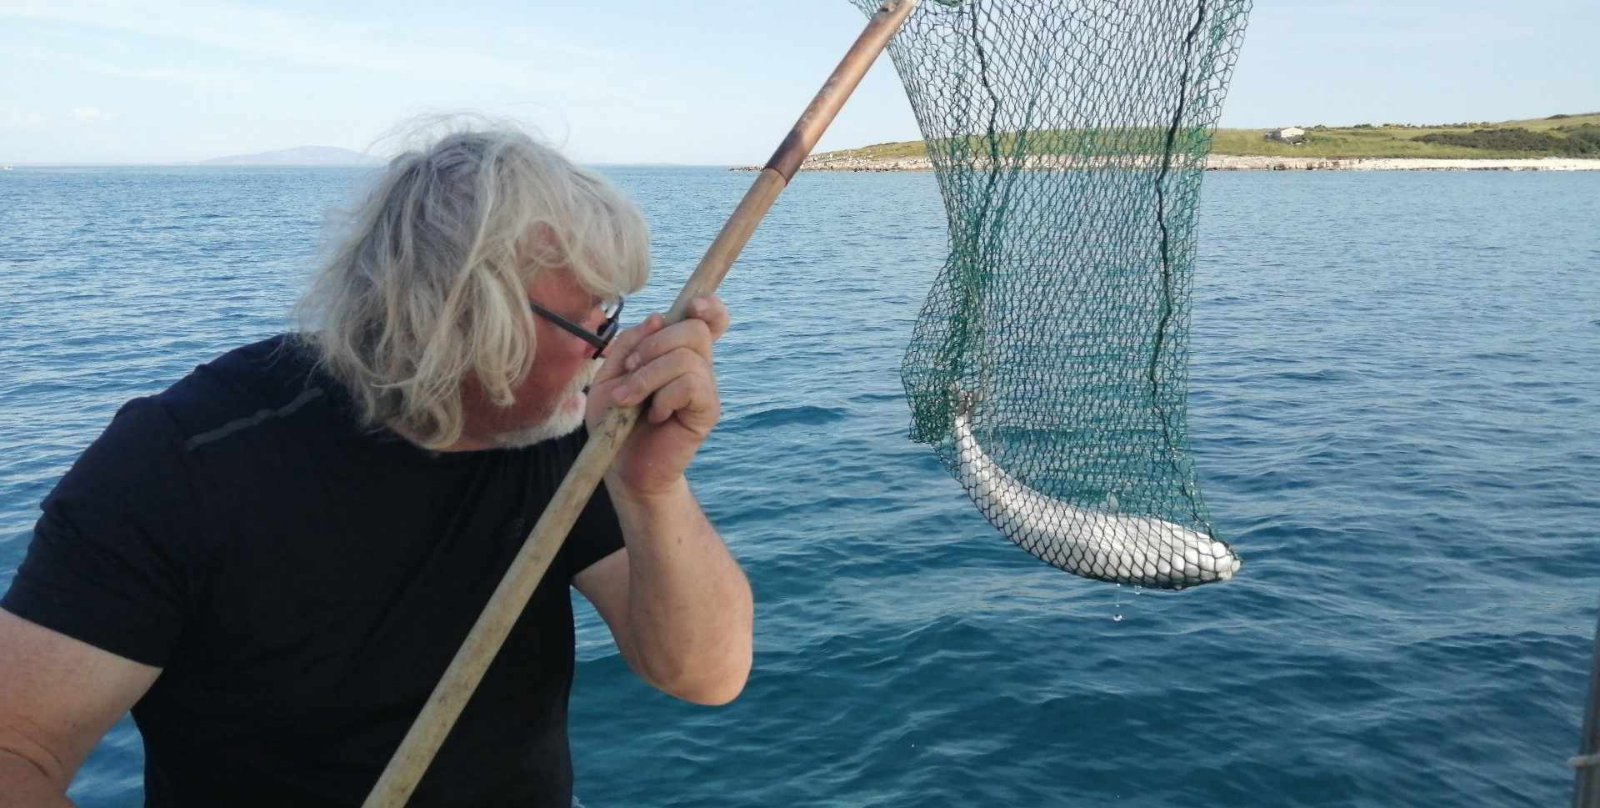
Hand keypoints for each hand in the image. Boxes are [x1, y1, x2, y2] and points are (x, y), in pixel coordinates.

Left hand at [587, 297, 728, 498]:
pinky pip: (690, 385)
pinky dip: (663, 397)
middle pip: (694, 329)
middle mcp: (696, 366)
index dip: (708, 305)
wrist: (623, 467)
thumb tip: (658, 320)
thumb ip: (628, 344)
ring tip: (631, 402)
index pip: (708, 318)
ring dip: (648, 377)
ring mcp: (705, 387)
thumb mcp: (609, 376)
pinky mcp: (707, 410)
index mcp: (676, 352)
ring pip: (687, 357)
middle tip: (629, 373)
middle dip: (653, 346)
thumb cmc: (615, 422)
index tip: (692, 306)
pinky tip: (654, 416)